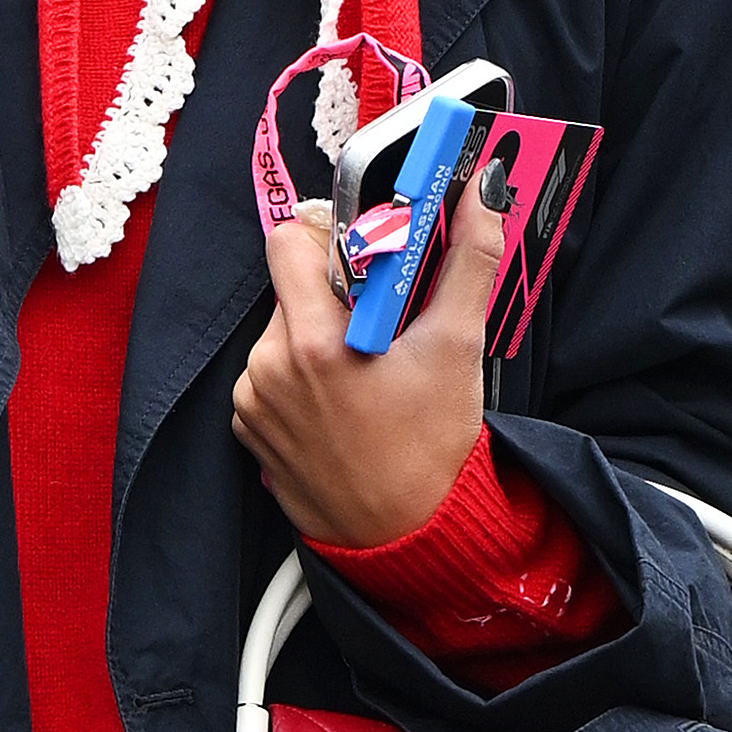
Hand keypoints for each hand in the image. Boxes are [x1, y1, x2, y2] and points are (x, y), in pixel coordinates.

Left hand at [231, 180, 496, 554]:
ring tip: (368, 372)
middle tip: (384, 323)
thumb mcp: (457, 346)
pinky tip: (345, 403)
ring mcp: (253, 401)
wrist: (408, 537)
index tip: (368, 253)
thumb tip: (481, 194)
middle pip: (289, 287)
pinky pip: (270, 377)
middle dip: (337, 292)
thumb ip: (467, 259)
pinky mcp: (250, 430)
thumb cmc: (432, 449)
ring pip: (281, 332)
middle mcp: (267, 367)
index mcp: (311, 340)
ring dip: (320, 336)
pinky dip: (303, 378)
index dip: (332, 235)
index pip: (291, 240)